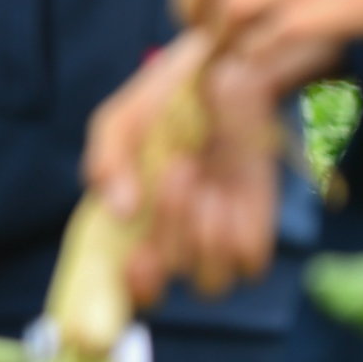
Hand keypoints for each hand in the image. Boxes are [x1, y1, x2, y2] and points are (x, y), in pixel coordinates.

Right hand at [85, 31, 291, 304]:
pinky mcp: (254, 225)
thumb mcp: (120, 122)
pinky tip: (224, 194)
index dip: (130, 290)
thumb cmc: (165, 99)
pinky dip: (232, 236)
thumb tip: (122, 212)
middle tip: (177, 169)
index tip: (133, 260)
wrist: (228, 71)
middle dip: (169, 233)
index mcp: (133, 223)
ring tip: (200, 178)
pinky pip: (249, 262)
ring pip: (210, 282)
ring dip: (200, 238)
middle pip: (170, 281)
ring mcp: (215, 235)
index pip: (129, 285)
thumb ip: (108, 161)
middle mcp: (173, 238)